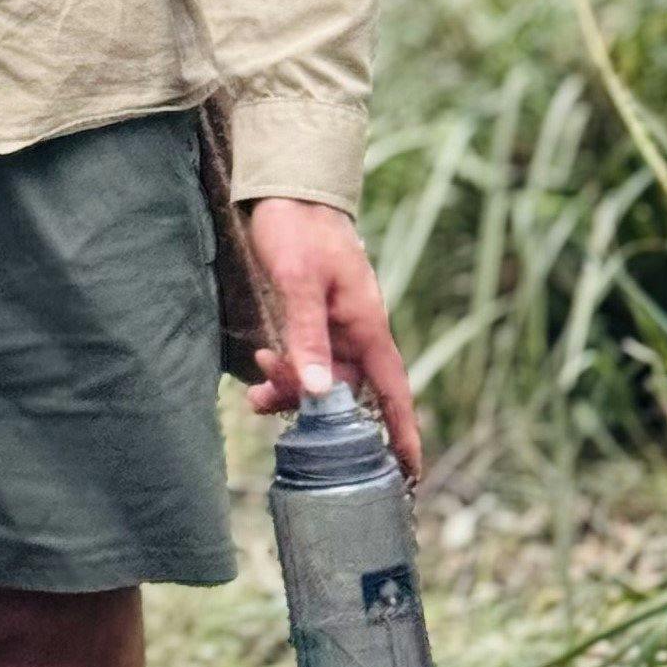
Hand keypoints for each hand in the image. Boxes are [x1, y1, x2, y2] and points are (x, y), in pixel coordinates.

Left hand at [242, 196, 422, 483]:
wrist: (285, 190)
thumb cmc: (300, 228)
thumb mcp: (299, 280)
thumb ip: (308, 334)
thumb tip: (322, 392)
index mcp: (367, 326)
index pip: (394, 392)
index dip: (403, 434)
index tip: (410, 476)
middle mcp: (355, 333)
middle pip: (346, 394)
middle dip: (313, 411)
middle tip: (266, 403)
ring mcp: (333, 327)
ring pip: (321, 380)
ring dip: (292, 391)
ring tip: (256, 391)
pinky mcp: (310, 318)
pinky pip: (305, 360)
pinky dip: (285, 372)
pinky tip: (261, 370)